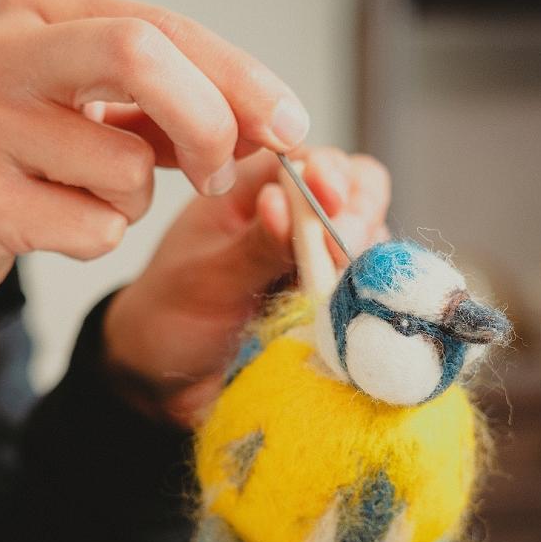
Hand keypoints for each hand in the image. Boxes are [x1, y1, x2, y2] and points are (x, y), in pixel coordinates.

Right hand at [0, 0, 309, 306]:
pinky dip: (99, 237)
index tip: (289, 125)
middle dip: (208, 124)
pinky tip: (52, 221)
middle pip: (143, 57)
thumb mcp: (84, 103)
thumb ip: (166, 106)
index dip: (241, 79)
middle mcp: (7, 53)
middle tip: (216, 174)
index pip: (166, 28)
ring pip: (127, 168)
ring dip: (135, 202)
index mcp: (42, 11)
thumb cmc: (14, 148)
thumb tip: (260, 127)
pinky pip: (96, 229)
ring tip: (85, 194)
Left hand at [104, 147, 390, 425]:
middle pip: (356, 191)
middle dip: (358, 213)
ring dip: (365, 257)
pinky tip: (346, 310)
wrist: (171, 380)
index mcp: (253, 190)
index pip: (308, 161)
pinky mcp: (331, 300)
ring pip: (369, 240)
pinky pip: (365, 289)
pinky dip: (365, 296)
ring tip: (338, 284)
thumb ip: (254, 246)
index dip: (328, 174)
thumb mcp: (208, 278)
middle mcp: (294, 218)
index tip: (329, 198)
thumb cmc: (172, 315)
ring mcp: (318, 259)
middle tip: (343, 246)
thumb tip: (285, 204)